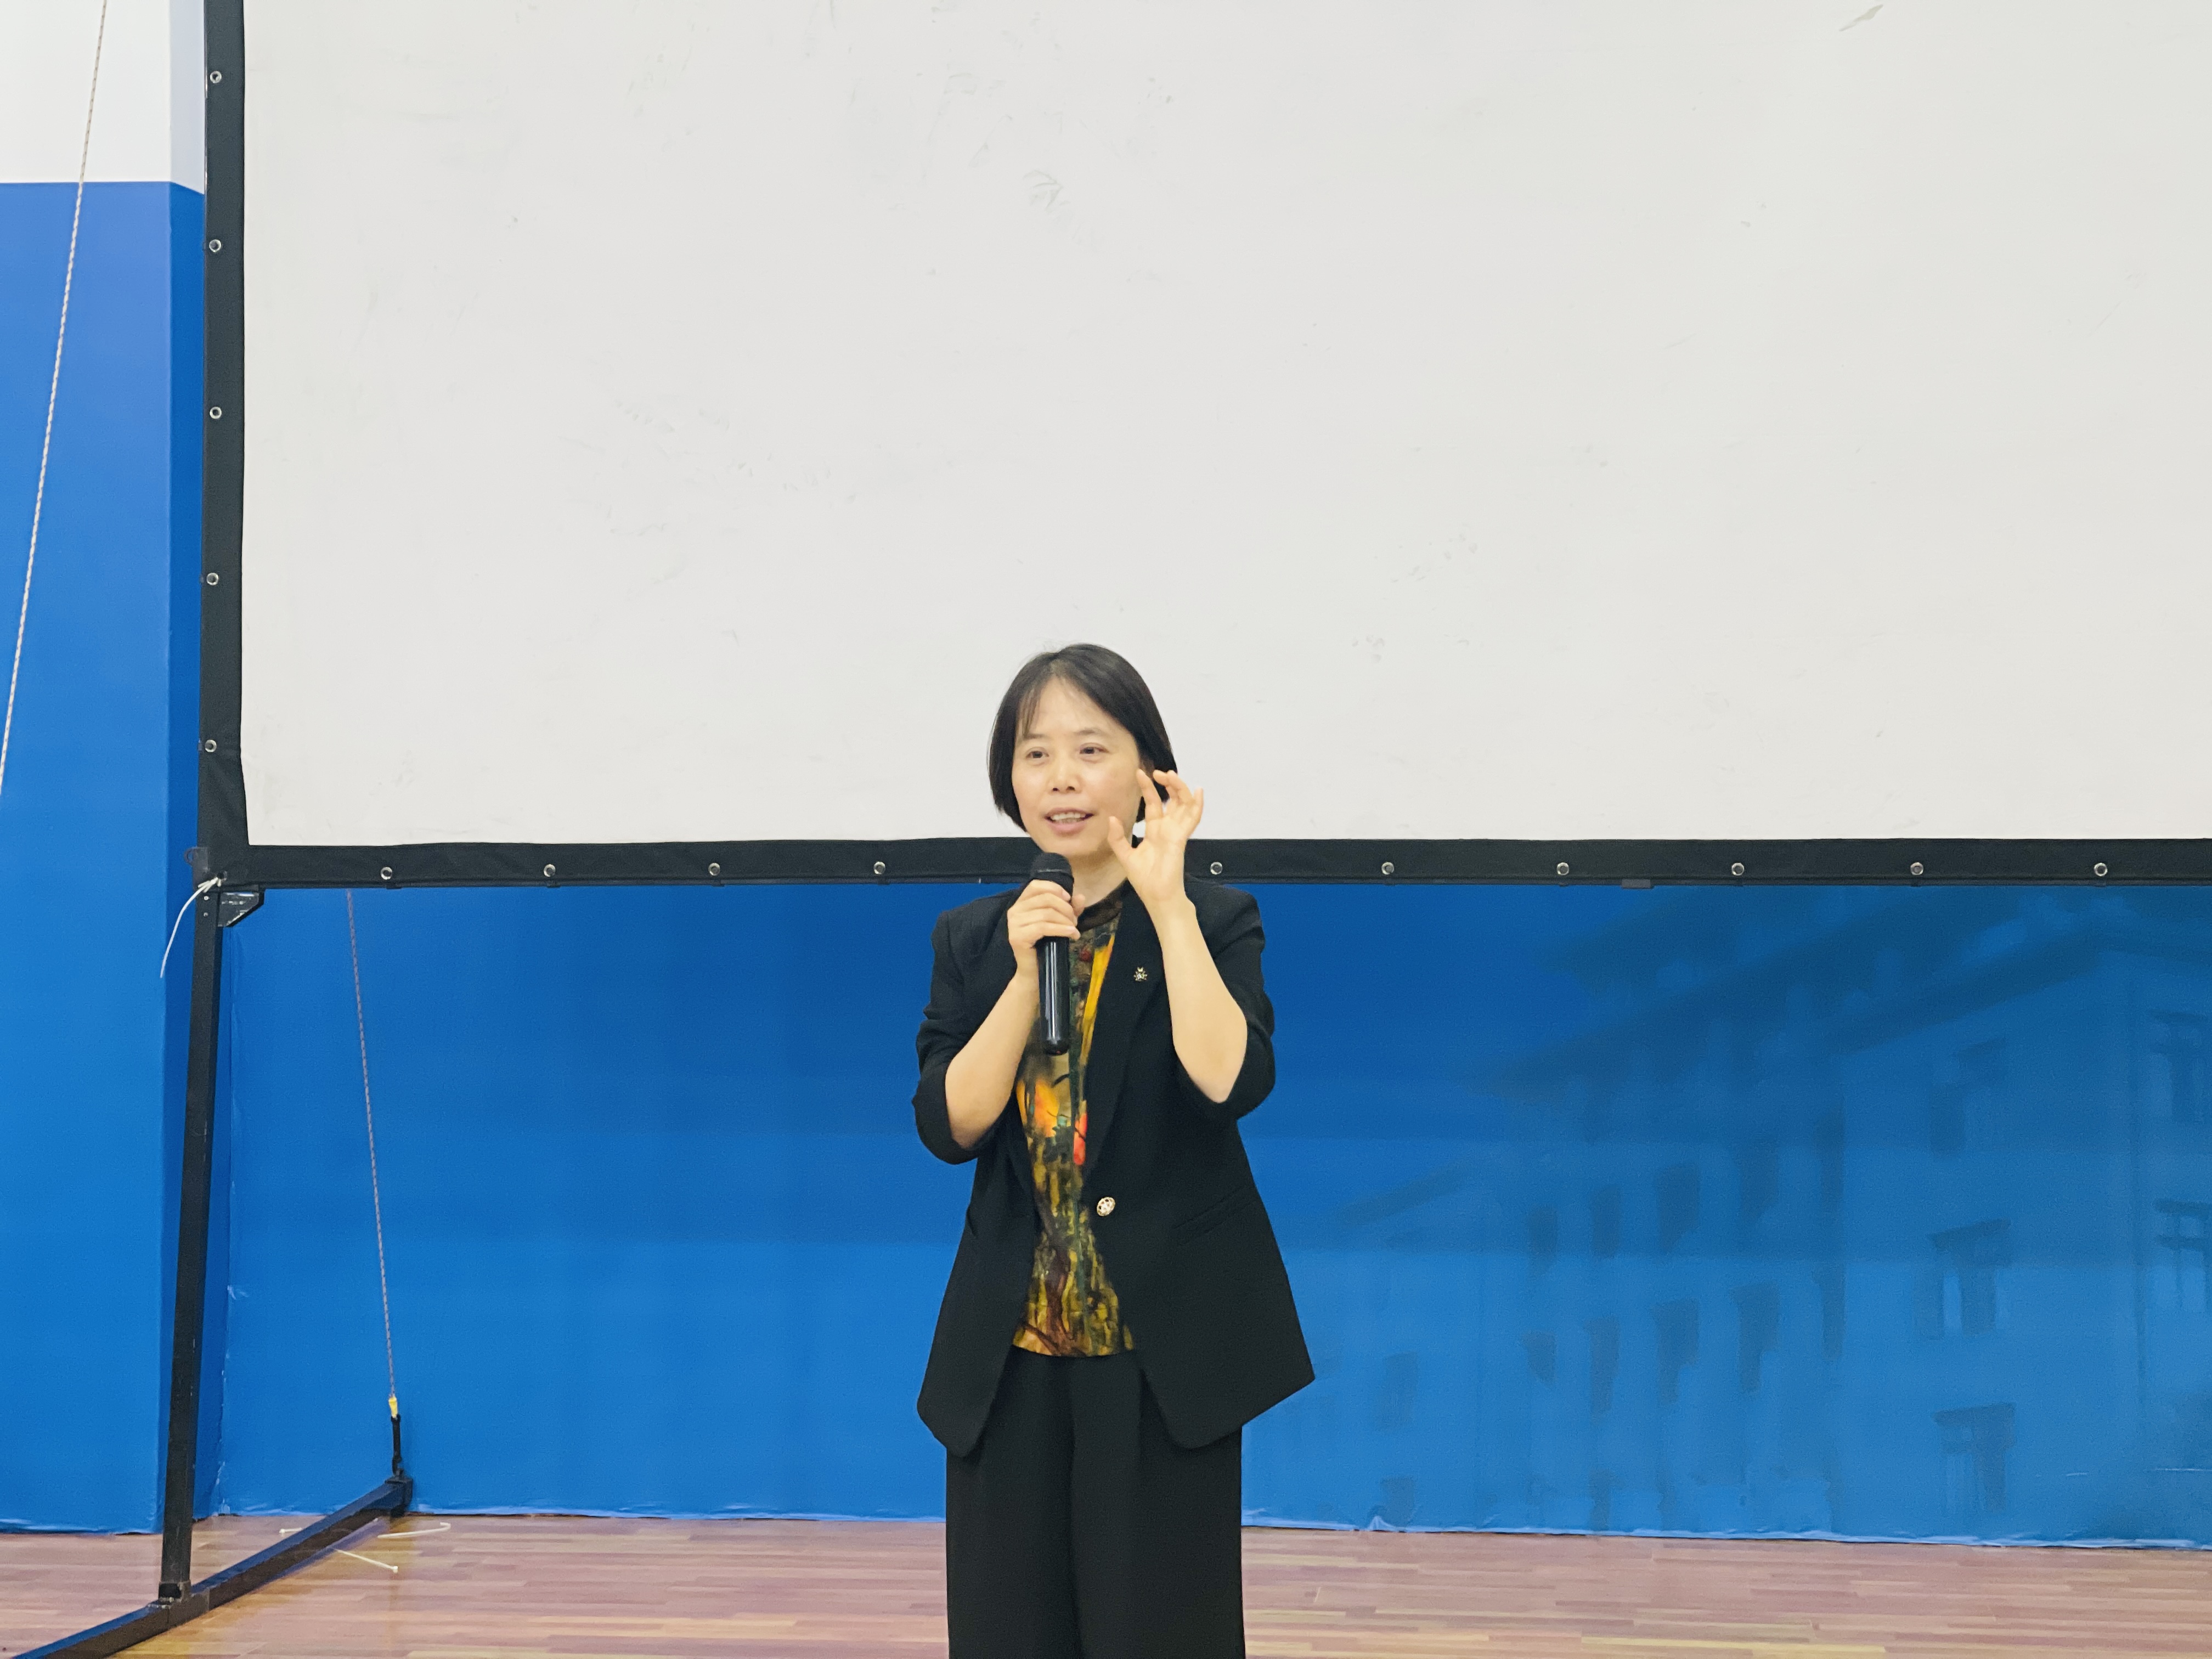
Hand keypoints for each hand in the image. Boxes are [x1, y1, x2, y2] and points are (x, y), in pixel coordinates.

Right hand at [1006, 878, 1080, 978]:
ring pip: (1047, 913)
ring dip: (1066, 921)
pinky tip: (1072, 935)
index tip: (1069, 900)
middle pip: (1045, 899)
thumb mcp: (1061, 922)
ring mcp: (1014, 924)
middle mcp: (1014, 911)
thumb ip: (1070, 908)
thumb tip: (1080, 897)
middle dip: (1065, 908)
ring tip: (1074, 930)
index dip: (1055, 889)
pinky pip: (1043, 927)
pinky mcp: (1018, 937)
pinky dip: (1062, 929)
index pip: (1036, 885)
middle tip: (1074, 922)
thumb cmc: (1046, 945)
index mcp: (1020, 903)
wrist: (1034, 972)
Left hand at [1109, 769, 1203, 913]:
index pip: (1153, 804)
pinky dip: (1196, 805)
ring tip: (1171, 775)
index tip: (1139, 773)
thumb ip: (1117, 838)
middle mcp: (1167, 829)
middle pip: (1171, 800)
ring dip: (1179, 788)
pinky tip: (1198, 792)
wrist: (1157, 897)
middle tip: (1158, 772)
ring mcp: (1176, 833)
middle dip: (1166, 784)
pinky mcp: (1180, 838)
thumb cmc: (1146, 881)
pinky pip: (1192, 819)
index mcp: (1155, 832)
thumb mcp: (1125, 856)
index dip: (1148, 788)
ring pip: (1183, 805)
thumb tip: (1112, 819)